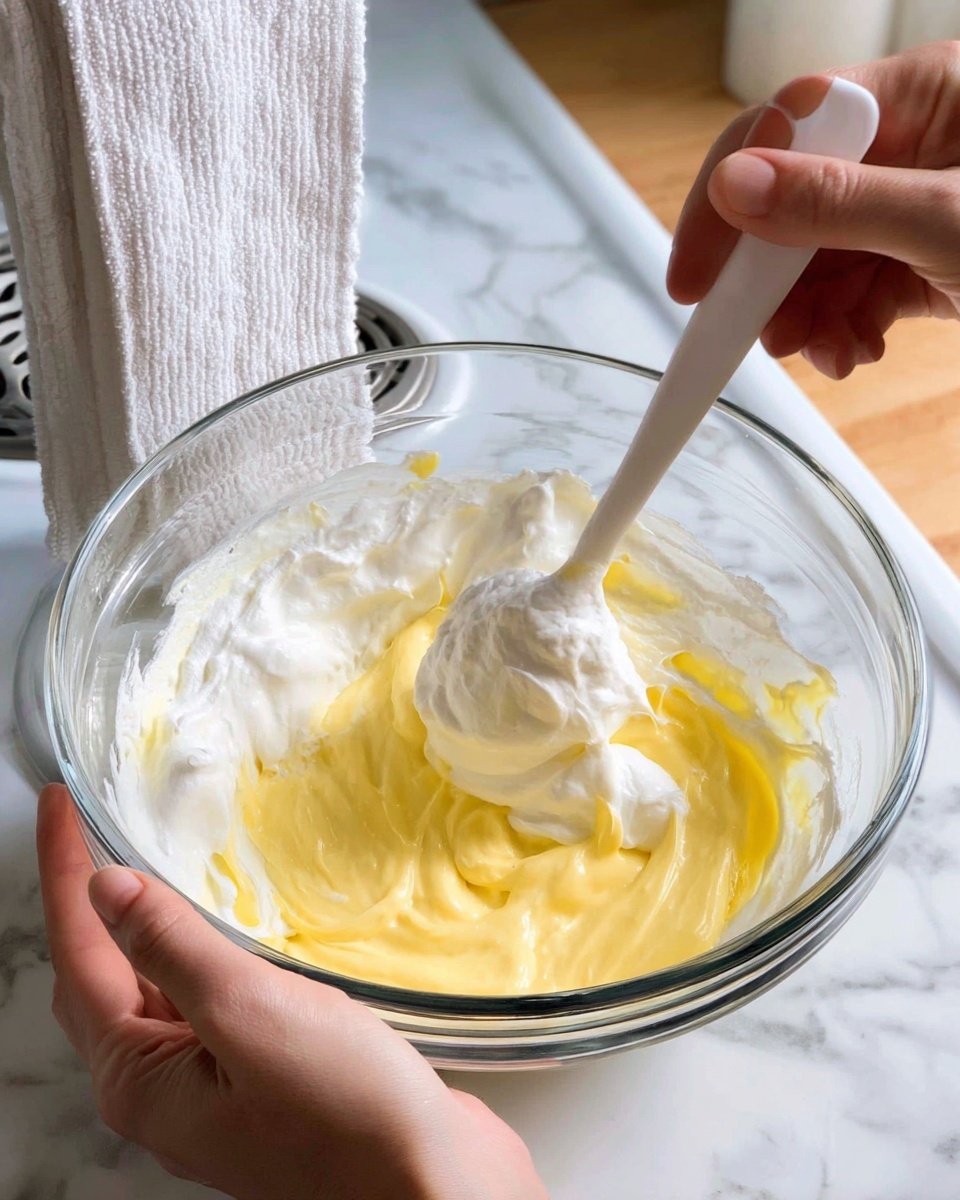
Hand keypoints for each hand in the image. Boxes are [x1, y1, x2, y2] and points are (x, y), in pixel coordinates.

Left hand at [37, 784, 547, 1199]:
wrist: (431, 1185)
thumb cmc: (344, 1108)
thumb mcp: (247, 1013)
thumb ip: (174, 947)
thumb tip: (107, 889)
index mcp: (140, 1080)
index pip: (80, 955)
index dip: (65, 873)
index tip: (57, 805)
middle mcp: (164, 1089)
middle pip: (102, 979)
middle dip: (89, 903)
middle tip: (90, 829)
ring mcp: (213, 1088)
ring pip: (156, 991)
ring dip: (146, 929)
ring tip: (148, 865)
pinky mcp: (263, 1081)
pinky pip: (207, 1005)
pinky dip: (198, 957)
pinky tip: (224, 932)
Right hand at [667, 42, 959, 378]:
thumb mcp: (952, 221)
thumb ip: (840, 202)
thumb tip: (736, 184)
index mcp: (920, 94)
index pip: (787, 127)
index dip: (727, 199)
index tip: (696, 276)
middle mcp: (910, 143)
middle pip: (793, 202)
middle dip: (772, 277)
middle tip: (759, 333)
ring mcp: (913, 203)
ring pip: (817, 257)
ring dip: (807, 315)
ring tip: (827, 353)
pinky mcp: (921, 257)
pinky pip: (854, 288)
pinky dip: (842, 327)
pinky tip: (855, 351)